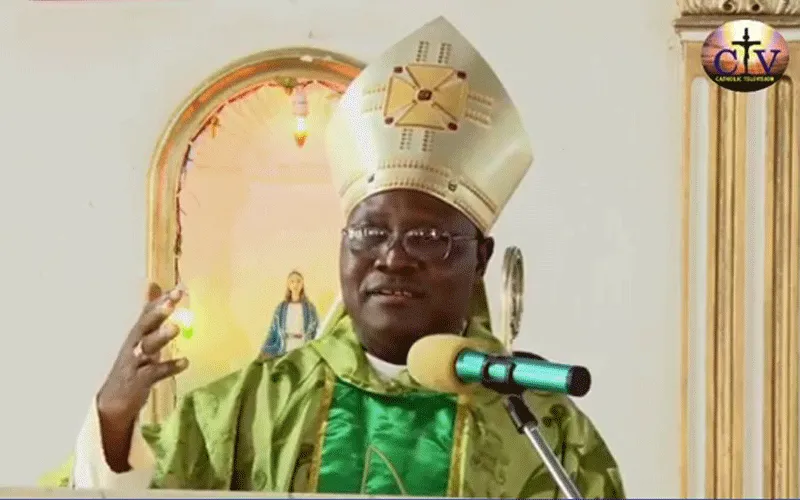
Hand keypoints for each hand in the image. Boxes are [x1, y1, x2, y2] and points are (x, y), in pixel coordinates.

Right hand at [95, 283, 188, 470]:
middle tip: (171, 303)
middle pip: (144, 326)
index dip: (161, 301)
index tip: (179, 290)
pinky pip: (155, 373)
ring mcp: (135, 363)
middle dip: (157, 313)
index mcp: (136, 334)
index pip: (147, 313)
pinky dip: (169, 367)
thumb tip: (154, 287)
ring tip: (175, 327)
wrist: (113, 403)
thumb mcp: (142, 339)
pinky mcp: (138, 381)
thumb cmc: (133, 366)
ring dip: (160, 337)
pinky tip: (184, 363)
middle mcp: (133, 345)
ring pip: (146, 347)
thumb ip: (151, 316)